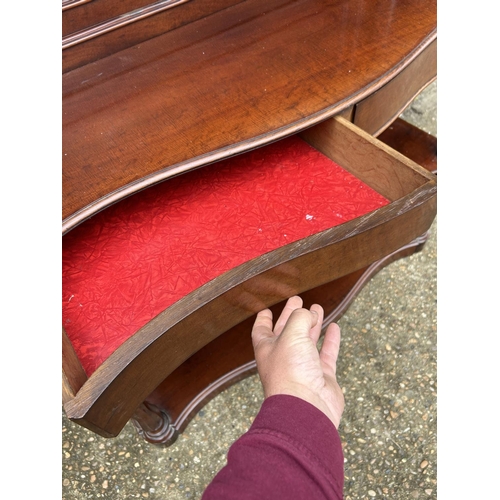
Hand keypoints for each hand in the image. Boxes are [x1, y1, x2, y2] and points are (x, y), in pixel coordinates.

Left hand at [251, 295, 344, 427]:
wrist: (307, 408)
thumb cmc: (291, 372)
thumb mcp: (292, 334)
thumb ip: (301, 317)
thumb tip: (311, 313)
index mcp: (267, 349)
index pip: (262, 330)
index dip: (264, 319)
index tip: (266, 310)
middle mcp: (283, 358)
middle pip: (287, 331)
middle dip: (292, 315)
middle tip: (298, 300)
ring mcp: (303, 367)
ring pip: (308, 340)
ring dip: (313, 324)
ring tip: (318, 308)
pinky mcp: (322, 376)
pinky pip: (327, 354)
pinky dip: (331, 340)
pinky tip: (334, 327)